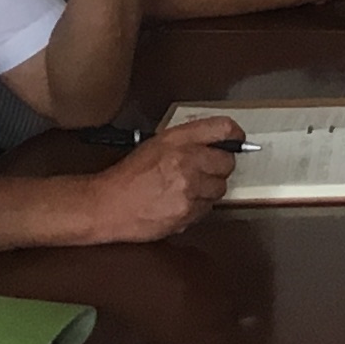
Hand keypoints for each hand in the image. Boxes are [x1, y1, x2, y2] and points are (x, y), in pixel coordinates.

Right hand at [73, 115, 242, 242]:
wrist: (107, 205)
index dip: (234, 134)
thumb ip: (190, 138)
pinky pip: (207, 209)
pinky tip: (179, 203)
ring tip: (186, 189)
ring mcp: (188, 191)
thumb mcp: (158, 143)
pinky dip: (198, 207)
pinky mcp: (186, 214)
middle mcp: (186, 163)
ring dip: (208, 189)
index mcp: (178, 140)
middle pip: (227, 163)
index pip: (223, 129)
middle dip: (218, 167)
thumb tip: (222, 140)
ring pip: (219, 189)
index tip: (236, 140)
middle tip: (202, 171)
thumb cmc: (130, 174)